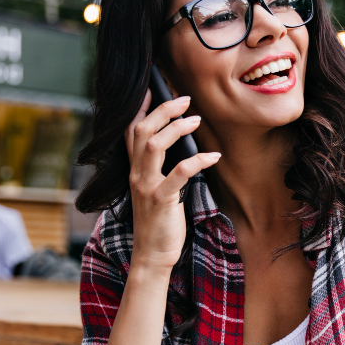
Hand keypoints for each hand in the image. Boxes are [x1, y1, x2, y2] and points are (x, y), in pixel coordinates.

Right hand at [125, 90, 220, 272]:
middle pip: (141, 131)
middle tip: (184, 99)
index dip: (140, 109)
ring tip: (196, 120)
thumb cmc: (159, 221)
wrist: (152, 255)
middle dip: (162, 110)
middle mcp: (136, 174)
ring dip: (176, 128)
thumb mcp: (156, 189)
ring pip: (154, 145)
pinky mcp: (161, 200)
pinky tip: (214, 156)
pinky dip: (198, 160)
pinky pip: (179, 172)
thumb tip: (181, 143)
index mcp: (134, 170)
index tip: (152, 89)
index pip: (130, 132)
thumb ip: (161, 168)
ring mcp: (146, 187)